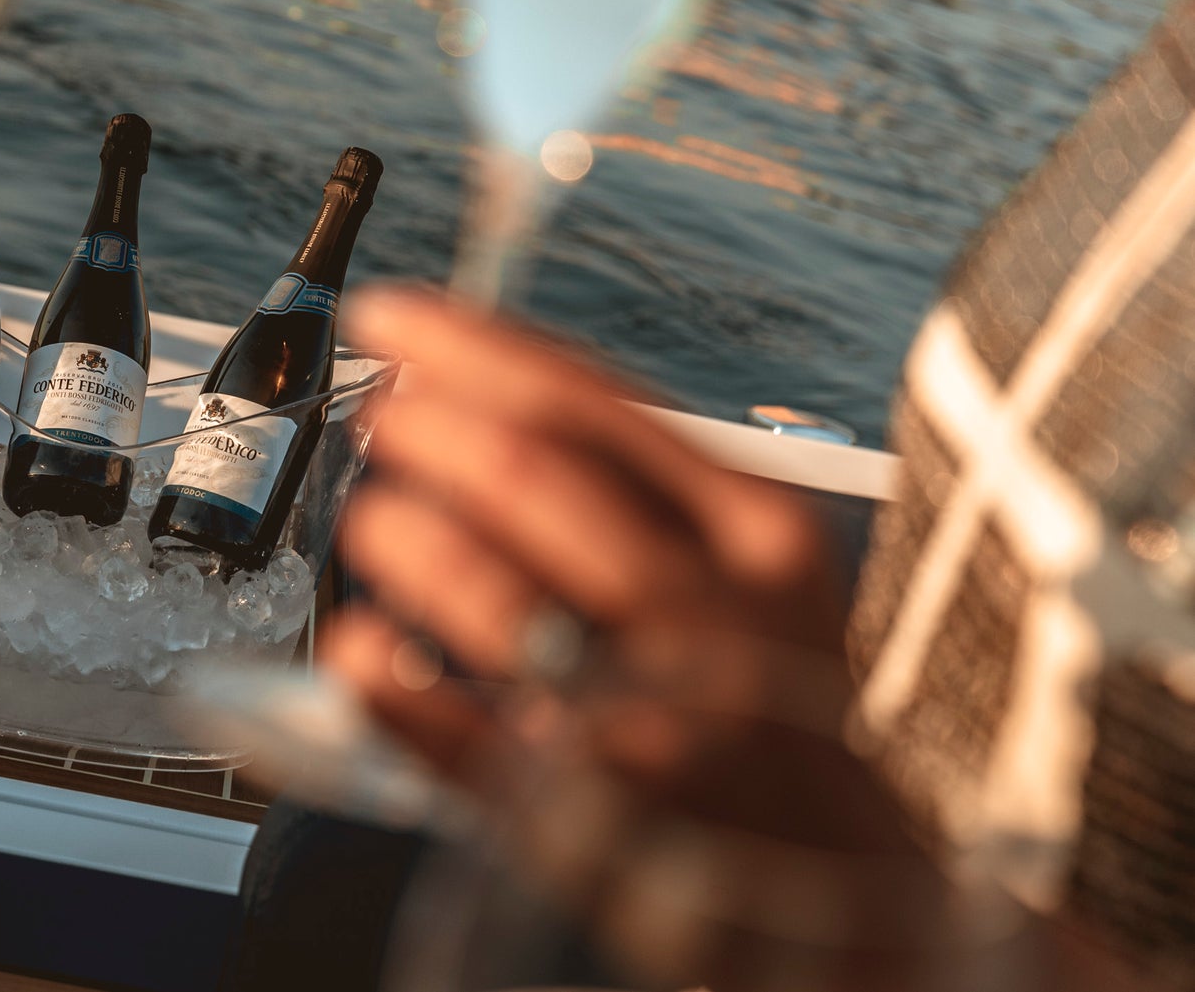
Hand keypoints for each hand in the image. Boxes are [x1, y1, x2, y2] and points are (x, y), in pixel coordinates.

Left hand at [327, 285, 850, 798]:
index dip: (467, 345)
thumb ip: (651, 489)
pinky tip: (357, 651)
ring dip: (404, 538)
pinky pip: (459, 738)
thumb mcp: (764, 577)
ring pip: (490, 592)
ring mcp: (651, 718)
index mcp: (759, 534)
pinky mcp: (589, 818)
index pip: (589, 401)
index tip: (389, 316)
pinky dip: (392, 687)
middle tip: (376, 417)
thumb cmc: (782, 705)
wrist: (855, 897)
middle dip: (426, 430)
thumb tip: (480, 398)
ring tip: (374, 519)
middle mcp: (712, 616)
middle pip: (531, 477)